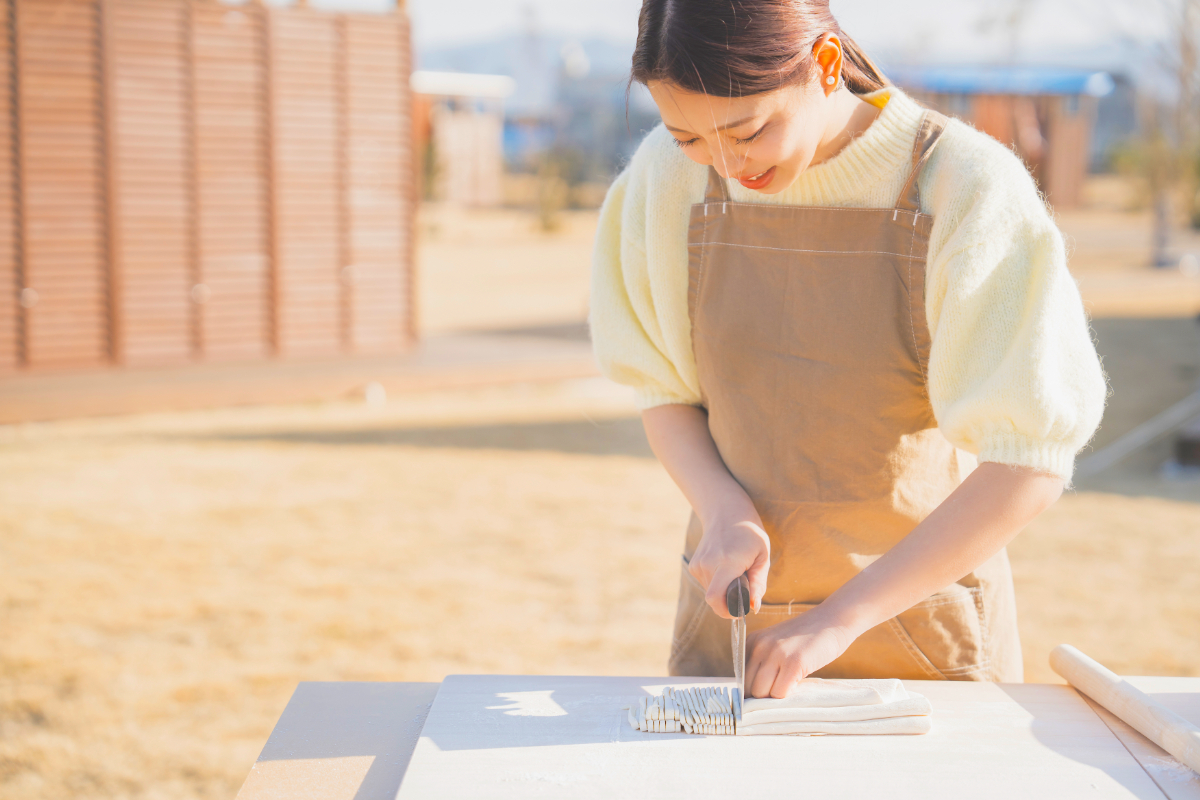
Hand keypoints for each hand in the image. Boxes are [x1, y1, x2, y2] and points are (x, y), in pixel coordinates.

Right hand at [687, 501, 769, 619]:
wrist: (726, 512)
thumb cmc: (750, 533)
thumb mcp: (763, 556)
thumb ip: (758, 584)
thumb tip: (754, 607)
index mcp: (727, 561)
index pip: (716, 598)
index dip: (728, 611)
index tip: (741, 610)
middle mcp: (708, 563)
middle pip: (714, 599)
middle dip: (729, 602)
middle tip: (744, 588)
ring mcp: (698, 564)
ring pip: (710, 593)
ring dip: (724, 591)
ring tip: (736, 573)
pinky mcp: (694, 565)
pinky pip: (706, 585)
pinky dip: (718, 584)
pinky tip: (726, 568)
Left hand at [744, 608, 853, 697]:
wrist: (833, 620)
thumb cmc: (807, 638)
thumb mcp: (777, 644)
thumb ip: (763, 663)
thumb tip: (753, 697)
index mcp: (752, 641)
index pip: (741, 678)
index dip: (753, 690)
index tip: (766, 692)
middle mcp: (760, 646)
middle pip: (749, 688)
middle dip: (764, 696)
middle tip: (781, 689)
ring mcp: (776, 653)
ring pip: (761, 693)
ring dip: (775, 697)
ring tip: (790, 685)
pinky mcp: (794, 662)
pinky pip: (780, 693)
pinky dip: (788, 695)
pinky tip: (798, 682)